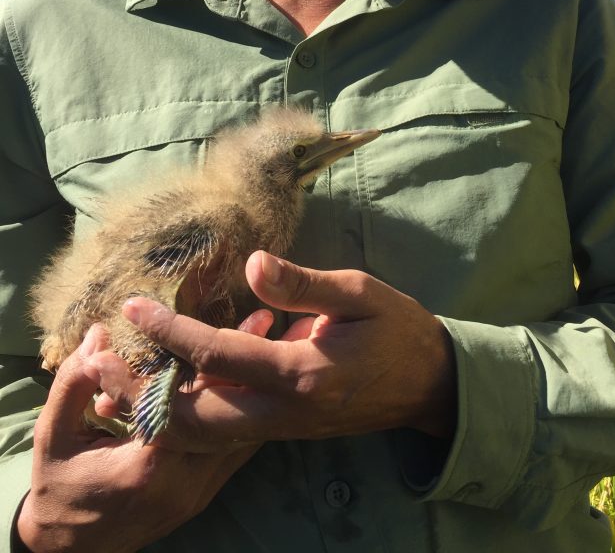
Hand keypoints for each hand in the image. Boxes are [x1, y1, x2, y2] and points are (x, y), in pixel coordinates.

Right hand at [16, 326, 258, 552]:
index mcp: (146, 468)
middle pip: (227, 416)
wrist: (67, 550)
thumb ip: (74, 383)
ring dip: (252, 387)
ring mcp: (198, 493)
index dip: (211, 363)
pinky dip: (246, 413)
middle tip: (265, 323)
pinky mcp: (203, 494)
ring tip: (273, 342)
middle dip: (246, 367)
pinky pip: (234, 450)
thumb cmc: (58, 487)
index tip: (236, 322)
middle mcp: (183, 483)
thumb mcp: (53, 435)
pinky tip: (257, 380)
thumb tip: (99, 334)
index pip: (189, 407)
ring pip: (239, 435)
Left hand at [93, 251, 456, 451]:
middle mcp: (284, 412)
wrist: (429, 384)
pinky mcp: (281, 431)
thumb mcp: (360, 293)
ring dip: (153, 411)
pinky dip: (182, 415)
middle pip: (193, 419)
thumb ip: (304, 283)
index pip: (219, 356)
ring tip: (112, 381)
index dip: (171, 332)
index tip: (133, 307)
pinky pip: (220, 433)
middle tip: (96, 362)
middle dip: (140, 393)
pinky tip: (161, 388)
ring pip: (201, 437)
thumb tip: (250, 265)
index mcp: (304, 374)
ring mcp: (281, 429)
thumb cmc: (397, 328)